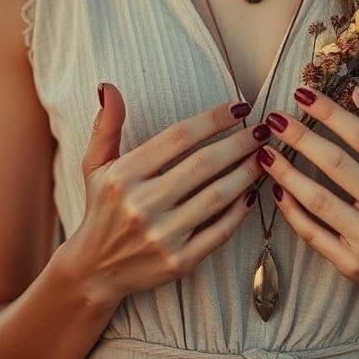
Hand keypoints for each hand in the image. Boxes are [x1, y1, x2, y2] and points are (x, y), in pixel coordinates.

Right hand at [61, 83, 271, 303]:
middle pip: (204, 164)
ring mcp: (162, 236)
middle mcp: (142, 205)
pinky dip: (240, 210)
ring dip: (247, 172)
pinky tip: (252, 193)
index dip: (213, 119)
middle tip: (263, 129)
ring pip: (218, 196)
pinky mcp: (179, 262)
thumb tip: (107, 86)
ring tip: (264, 156)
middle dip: (240, 142)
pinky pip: (220, 231)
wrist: (94, 272)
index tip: (240, 107)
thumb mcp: (96, 165)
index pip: (179, 137)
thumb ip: (107, 125)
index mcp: (124, 175)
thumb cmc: (101, 209)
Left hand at [256, 84, 358, 306]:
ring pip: (318, 200)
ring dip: (286, 173)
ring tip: (264, 151)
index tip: (304, 94)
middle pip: (337, 165)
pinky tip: (275, 190)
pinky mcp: (351, 265)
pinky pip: (312, 233)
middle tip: (274, 118)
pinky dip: (291, 211)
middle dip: (301, 137)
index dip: (332, 114)